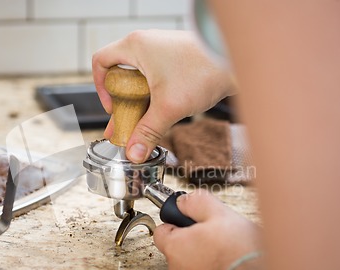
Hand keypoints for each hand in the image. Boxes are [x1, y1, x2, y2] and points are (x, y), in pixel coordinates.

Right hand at [92, 29, 236, 162]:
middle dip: (122, 102)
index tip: (113, 108)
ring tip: (142, 124)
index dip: (100, 87)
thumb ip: (148, 132)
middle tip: (126, 123)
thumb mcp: (168, 107)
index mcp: (135, 47)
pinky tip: (161, 114)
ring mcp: (162, 51)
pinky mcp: (176, 59)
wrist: (238, 60)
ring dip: (139, 101)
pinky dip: (154, 96)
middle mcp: (146, 44)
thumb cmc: (204, 71)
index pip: (101, 62)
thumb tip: (134, 154)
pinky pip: (156, 78)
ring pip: (140, 78)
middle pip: (120, 73)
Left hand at [153, 190, 260, 269]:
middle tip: (218, 238)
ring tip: (231, 257)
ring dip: (207, 264)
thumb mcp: (219, 214)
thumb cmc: (240, 255)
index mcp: (175, 248)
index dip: (175, 223)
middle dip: (196, 244)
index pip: (161, 232)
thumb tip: (184, 201)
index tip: (188, 221)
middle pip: (179, 253)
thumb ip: (196, 203)